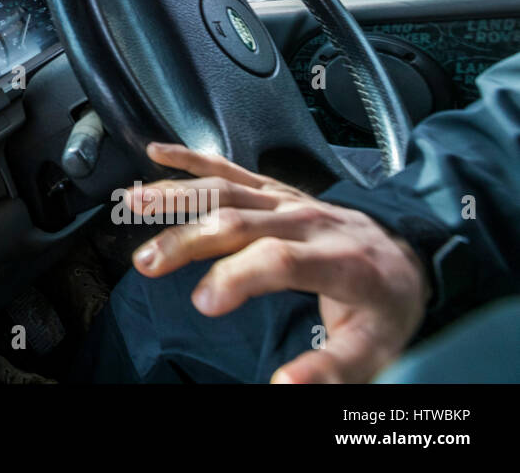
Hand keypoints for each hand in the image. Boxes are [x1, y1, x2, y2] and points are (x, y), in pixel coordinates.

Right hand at [127, 142, 430, 382]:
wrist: (407, 258)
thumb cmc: (384, 307)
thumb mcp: (374, 349)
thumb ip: (329, 368)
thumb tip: (282, 386)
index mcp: (335, 260)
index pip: (278, 259)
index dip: (237, 277)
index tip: (202, 304)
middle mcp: (308, 221)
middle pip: (239, 221)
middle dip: (187, 239)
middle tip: (146, 262)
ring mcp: (288, 201)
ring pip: (226, 190)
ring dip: (177, 195)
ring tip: (134, 205)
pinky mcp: (275, 191)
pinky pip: (230, 169)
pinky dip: (191, 159)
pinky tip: (157, 155)